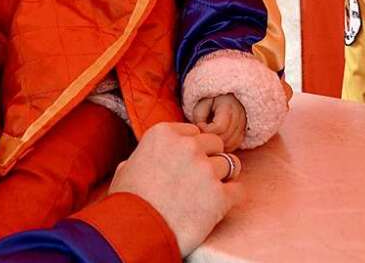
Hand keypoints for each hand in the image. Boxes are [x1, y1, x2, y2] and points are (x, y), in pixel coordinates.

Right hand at [108, 122, 242, 256]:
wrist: (137, 232)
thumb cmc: (127, 203)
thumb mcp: (126, 168)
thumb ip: (142, 156)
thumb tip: (141, 160)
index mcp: (164, 133)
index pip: (194, 131)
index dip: (193, 148)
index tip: (188, 161)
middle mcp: (188, 145)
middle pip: (215, 143)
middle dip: (211, 158)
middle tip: (202, 176)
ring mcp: (206, 169)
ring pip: (231, 164)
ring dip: (223, 177)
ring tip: (211, 191)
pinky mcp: (220, 195)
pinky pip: (238, 190)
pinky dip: (232, 197)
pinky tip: (220, 204)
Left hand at [191, 94, 246, 150]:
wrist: (224, 97)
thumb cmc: (211, 100)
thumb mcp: (202, 103)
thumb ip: (199, 116)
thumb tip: (200, 131)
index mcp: (228, 106)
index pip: (219, 127)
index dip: (207, 130)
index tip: (199, 125)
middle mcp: (239, 116)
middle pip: (225, 137)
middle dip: (211, 138)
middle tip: (202, 133)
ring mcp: (243, 124)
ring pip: (231, 143)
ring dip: (218, 144)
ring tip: (208, 136)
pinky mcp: (243, 131)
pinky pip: (235, 145)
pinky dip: (225, 146)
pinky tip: (216, 140)